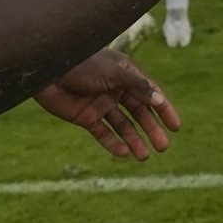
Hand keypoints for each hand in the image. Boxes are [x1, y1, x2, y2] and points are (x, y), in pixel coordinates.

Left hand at [35, 50, 179, 160]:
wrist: (47, 72)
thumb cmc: (81, 65)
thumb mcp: (113, 73)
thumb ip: (137, 87)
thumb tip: (159, 100)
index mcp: (125, 74)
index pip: (150, 93)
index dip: (164, 109)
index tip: (176, 126)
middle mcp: (115, 89)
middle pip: (138, 113)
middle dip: (151, 130)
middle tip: (163, 147)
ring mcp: (101, 104)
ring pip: (123, 126)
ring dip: (134, 140)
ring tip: (144, 157)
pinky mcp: (86, 117)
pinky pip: (103, 133)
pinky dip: (112, 143)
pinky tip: (123, 153)